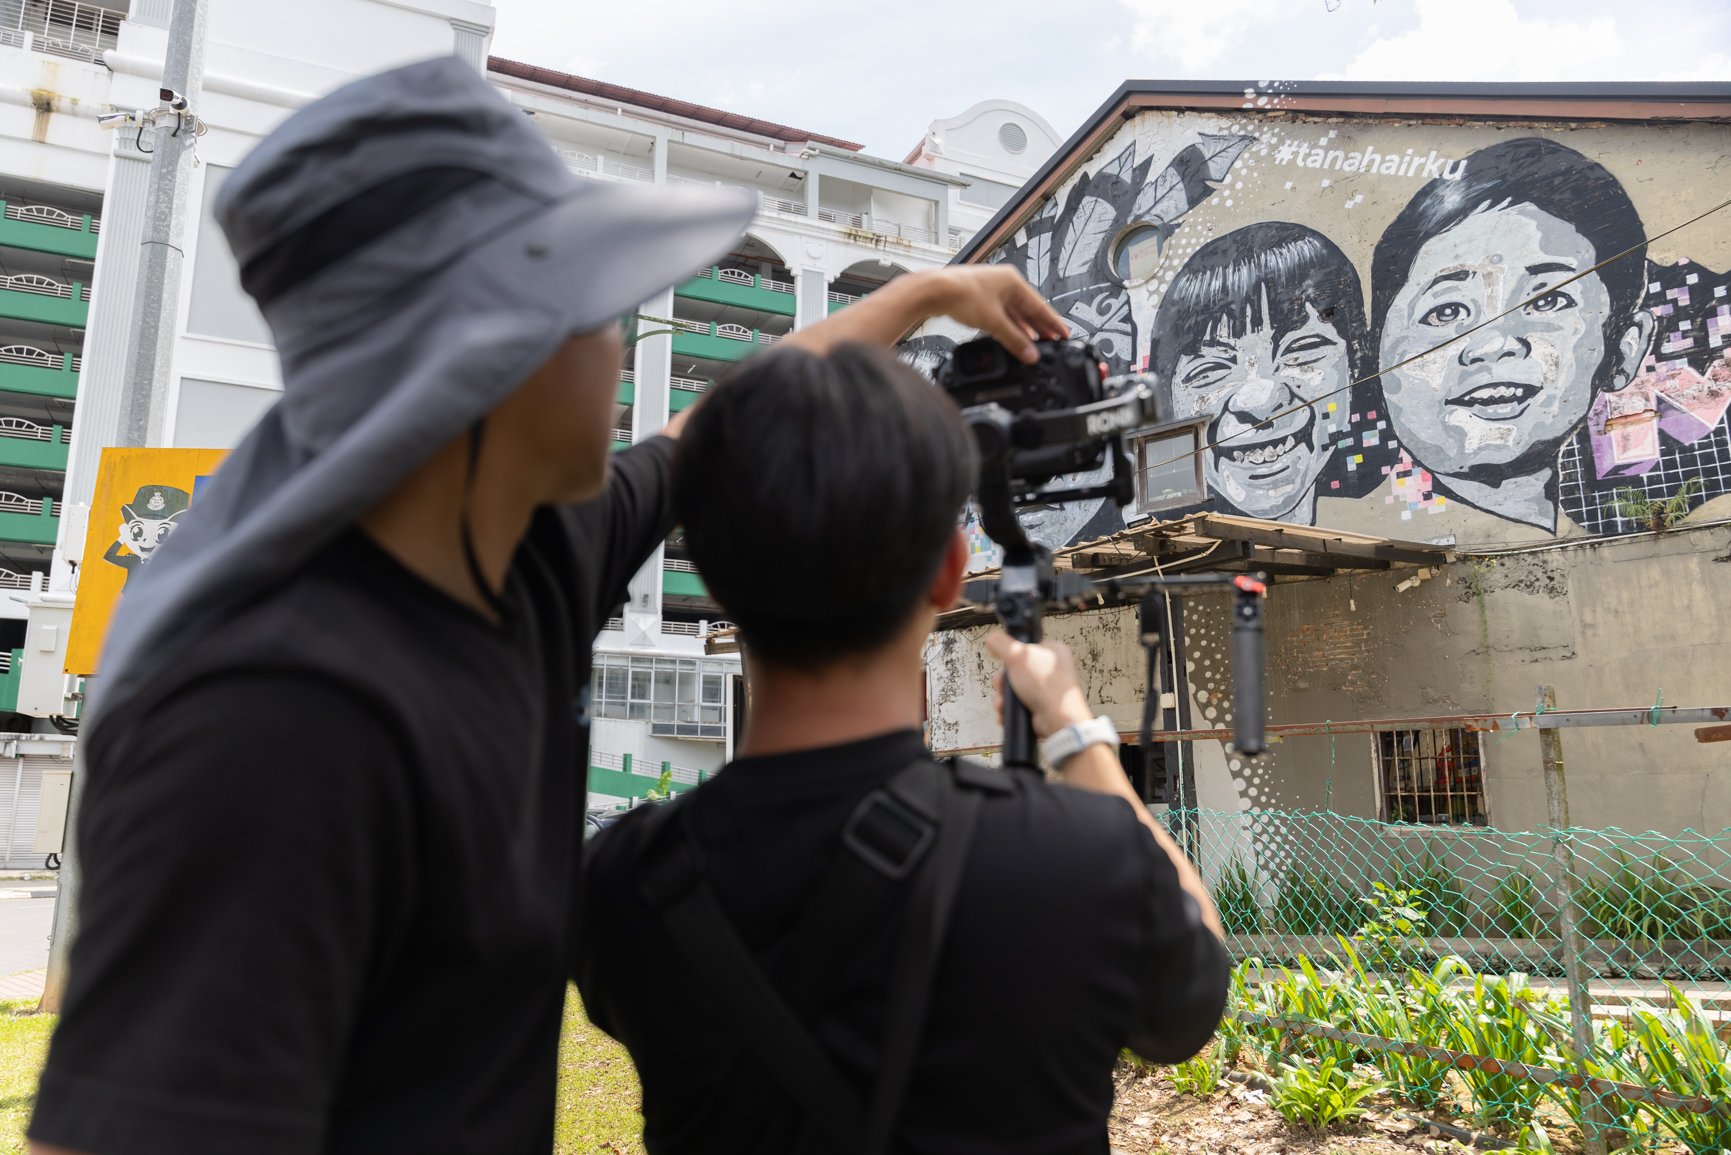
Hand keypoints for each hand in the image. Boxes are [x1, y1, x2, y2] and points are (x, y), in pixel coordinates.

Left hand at [921, 266, 1069, 363]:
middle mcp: (1004, 283)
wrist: (934, 291)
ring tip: (1034, 344)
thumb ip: (1014, 340)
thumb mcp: (993, 322)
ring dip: (1023, 329)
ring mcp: (991, 290)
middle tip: (1052, 342)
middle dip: (1039, 328)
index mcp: (1013, 281)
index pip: (1040, 305)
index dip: (1052, 323)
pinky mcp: (980, 299)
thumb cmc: (962, 294)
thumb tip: (1030, 353)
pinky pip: (1001, 315)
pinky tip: (1012, 336)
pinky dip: (1008, 326)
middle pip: (1027, 309)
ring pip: (1013, 313)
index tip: (1063, 334)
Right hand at [983, 629, 1094, 739]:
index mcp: (1052, 651)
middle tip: (1003, 683)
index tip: (1005, 661)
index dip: (1011, 655)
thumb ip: (1001, 643)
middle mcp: (1050, 670)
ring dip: (1003, 696)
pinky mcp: (1038, 707)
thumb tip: (992, 638)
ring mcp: (1044, 690)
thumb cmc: (1049, 687)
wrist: (1056, 720)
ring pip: (1013, 689)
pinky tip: (1007, 710)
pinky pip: (1015, 705)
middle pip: (1015, 670)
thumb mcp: (1019, 656)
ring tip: (1004, 701)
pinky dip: (1008, 709)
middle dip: (1003, 681)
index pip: (1025, 647)